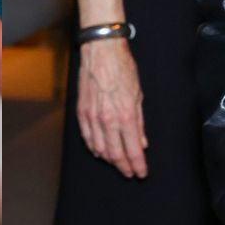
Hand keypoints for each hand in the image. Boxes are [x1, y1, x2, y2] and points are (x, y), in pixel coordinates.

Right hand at [76, 37, 147, 177]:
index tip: (141, 173)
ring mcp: (92, 117)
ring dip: (109, 160)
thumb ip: (140, 123)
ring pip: (99, 149)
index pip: (133, 150)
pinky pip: (87, 137)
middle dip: (124, 167)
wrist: (102, 51)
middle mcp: (108, 120)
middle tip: (130, 172)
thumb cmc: (122, 68)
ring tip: (117, 163)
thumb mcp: (138, 95)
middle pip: (115, 155)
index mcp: (126, 116)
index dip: (138, 165)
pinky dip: (93, 147)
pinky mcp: (82, 112)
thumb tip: (142, 142)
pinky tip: (99, 151)